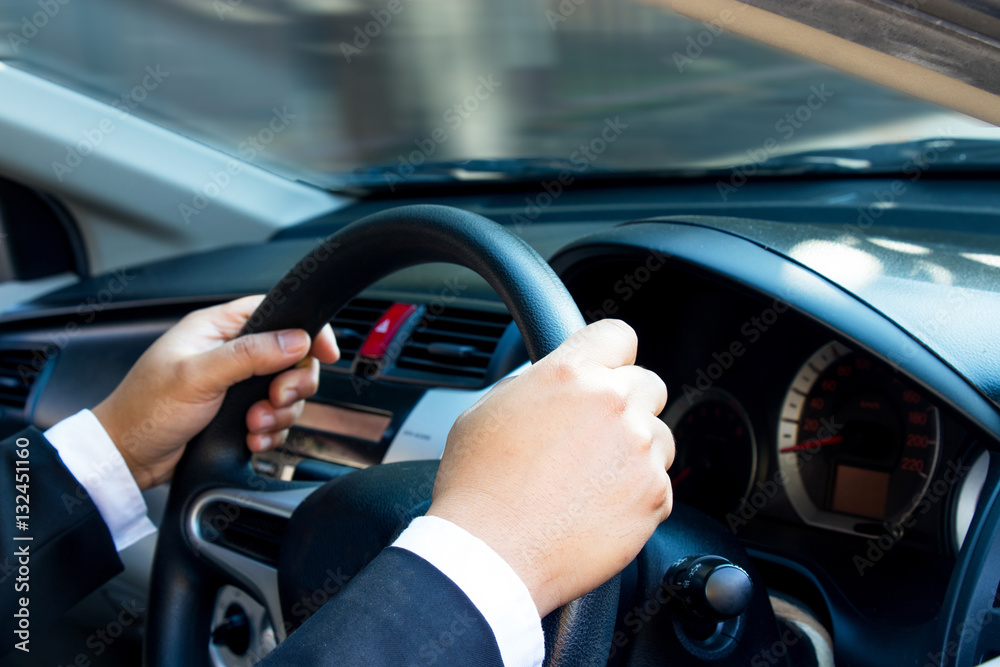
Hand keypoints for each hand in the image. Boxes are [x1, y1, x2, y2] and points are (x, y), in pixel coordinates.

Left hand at [92, 295, 337, 489]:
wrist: (126, 459)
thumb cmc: (144, 411)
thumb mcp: (197, 376)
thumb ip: (249, 355)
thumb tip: (296, 339)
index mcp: (216, 329)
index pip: (276, 312)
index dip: (305, 329)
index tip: (324, 352)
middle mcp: (230, 354)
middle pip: (290, 357)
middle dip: (291, 384)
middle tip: (275, 398)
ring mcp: (236, 385)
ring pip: (286, 392)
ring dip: (279, 414)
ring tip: (254, 426)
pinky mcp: (239, 414)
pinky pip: (275, 419)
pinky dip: (270, 432)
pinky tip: (251, 440)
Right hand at [427, 319, 672, 615]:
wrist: (490, 554)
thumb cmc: (478, 487)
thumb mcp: (488, 410)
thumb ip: (533, 385)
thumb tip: (553, 384)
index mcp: (570, 374)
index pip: (618, 335)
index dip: (611, 355)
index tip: (607, 370)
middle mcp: (613, 404)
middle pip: (647, 384)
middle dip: (626, 405)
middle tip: (593, 435)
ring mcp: (639, 451)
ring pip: (660, 435)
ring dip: (637, 450)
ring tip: (593, 479)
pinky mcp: (654, 495)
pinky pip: (660, 483)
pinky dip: (638, 494)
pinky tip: (598, 508)